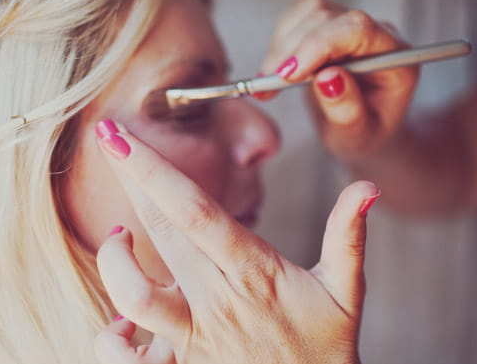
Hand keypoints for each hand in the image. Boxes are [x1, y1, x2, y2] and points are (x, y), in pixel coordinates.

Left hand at [93, 120, 379, 363]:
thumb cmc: (325, 349)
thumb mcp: (346, 292)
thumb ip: (348, 236)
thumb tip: (367, 186)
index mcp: (254, 271)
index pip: (196, 209)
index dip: (153, 169)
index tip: (119, 134)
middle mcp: (219, 301)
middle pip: (161, 230)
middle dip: (128, 179)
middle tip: (109, 142)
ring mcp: (196, 340)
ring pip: (134, 296)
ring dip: (114, 261)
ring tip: (118, 238)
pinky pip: (127, 359)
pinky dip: (110, 339)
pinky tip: (118, 323)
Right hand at [257, 0, 418, 161]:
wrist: (361, 131)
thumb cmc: (363, 136)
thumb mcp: (358, 137)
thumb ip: (347, 110)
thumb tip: (327, 78)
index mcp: (395, 58)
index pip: (358, 29)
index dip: (318, 45)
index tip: (288, 75)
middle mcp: (376, 34)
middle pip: (328, 16)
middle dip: (293, 50)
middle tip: (269, 87)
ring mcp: (351, 27)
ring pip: (310, 11)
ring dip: (282, 46)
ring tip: (271, 84)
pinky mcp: (329, 26)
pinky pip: (298, 17)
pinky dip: (279, 43)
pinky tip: (276, 72)